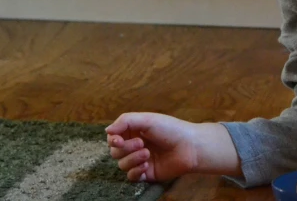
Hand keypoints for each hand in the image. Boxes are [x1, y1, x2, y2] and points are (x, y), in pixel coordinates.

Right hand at [106, 112, 240, 181]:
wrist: (190, 147)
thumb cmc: (170, 129)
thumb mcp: (147, 119)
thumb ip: (125, 121)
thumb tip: (106, 131)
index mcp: (134, 131)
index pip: (113, 137)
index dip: (112, 140)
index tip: (117, 139)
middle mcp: (135, 146)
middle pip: (115, 152)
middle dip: (126, 148)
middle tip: (142, 143)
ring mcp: (140, 160)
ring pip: (122, 165)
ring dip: (132, 159)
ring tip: (147, 153)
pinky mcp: (146, 174)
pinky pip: (131, 176)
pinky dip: (135, 171)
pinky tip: (146, 166)